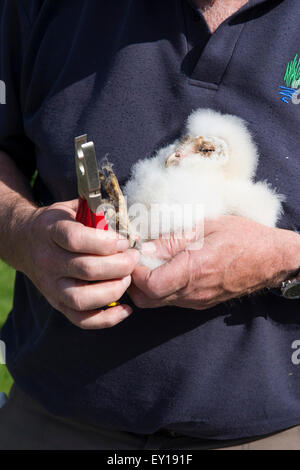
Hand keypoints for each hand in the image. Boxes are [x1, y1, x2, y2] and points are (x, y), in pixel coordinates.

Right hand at [19, 200, 139, 328]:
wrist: (25, 242)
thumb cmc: (59, 223)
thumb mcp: (73, 208)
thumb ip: (97, 211)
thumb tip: (128, 220)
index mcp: (52, 232)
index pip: (76, 239)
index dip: (106, 242)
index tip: (124, 240)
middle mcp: (48, 261)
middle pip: (86, 269)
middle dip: (119, 265)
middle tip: (134, 257)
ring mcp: (51, 286)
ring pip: (82, 298)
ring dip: (114, 290)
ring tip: (128, 278)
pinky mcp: (57, 304)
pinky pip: (82, 320)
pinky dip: (107, 319)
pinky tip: (126, 308)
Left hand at [129, 216, 299, 309]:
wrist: (273, 259)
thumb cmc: (243, 238)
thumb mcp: (206, 227)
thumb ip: (172, 239)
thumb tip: (144, 247)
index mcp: (194, 270)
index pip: (149, 285)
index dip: (134, 271)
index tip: (133, 253)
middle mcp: (193, 292)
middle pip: (146, 300)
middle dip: (133, 281)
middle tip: (135, 259)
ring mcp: (196, 301)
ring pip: (157, 303)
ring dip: (145, 285)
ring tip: (148, 261)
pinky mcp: (200, 303)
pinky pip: (171, 301)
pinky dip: (160, 288)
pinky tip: (165, 268)